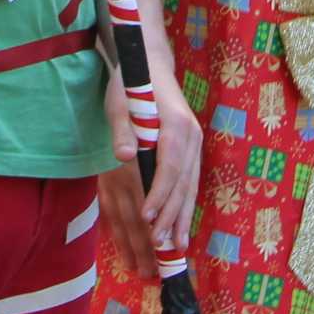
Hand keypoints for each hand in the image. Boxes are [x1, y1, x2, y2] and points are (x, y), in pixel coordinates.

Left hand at [96, 60, 201, 279]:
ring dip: (181, 219)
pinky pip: (190, 185)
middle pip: (182, 183)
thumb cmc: (131, 85)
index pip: (169, 167)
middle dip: (171, 217)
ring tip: (174, 249)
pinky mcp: (192, 150)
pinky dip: (185, 209)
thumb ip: (122, 130)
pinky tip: (180, 231)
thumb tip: (122, 156)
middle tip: (159, 247)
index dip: (158, 195)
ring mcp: (195, 144)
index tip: (146, 219)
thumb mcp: (118, 102)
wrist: (152, 65)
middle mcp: (191, 136)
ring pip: (190, 188)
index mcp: (175, 124)